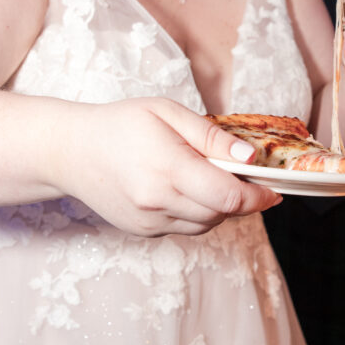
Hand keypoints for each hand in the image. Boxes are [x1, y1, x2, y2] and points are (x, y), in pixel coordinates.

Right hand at [59, 98, 280, 236]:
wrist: (70, 151)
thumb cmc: (121, 123)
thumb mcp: (168, 113)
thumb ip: (212, 137)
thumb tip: (250, 157)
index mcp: (168, 170)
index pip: (230, 198)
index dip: (259, 197)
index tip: (274, 189)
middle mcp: (158, 203)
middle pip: (222, 214)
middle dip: (242, 199)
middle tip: (244, 177)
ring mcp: (149, 222)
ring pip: (206, 224)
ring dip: (220, 207)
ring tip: (209, 178)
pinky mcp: (143, 231)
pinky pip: (185, 227)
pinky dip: (196, 212)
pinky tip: (184, 189)